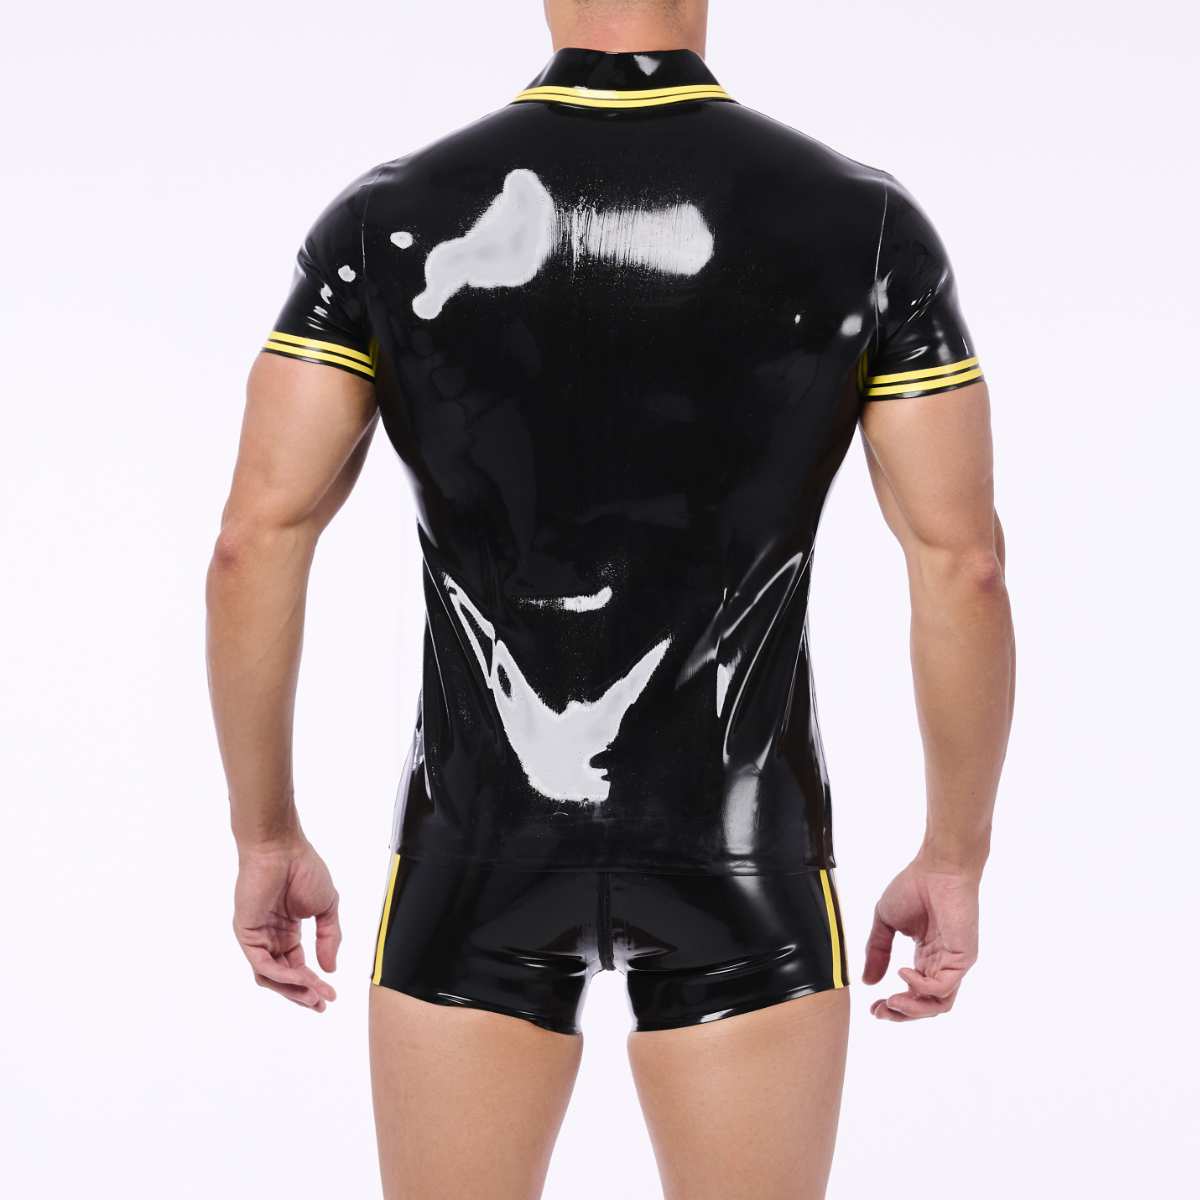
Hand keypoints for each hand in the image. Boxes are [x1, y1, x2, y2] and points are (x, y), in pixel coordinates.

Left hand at [233, 840, 340, 1011]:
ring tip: (315, 995)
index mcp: (286, 931)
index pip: (296, 966)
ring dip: (294, 989)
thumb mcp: (327, 907)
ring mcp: (256, 937)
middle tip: (323, 1003)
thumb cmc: (303, 868)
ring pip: (271, 976)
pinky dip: (283, 975)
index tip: (331, 994)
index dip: (313, 983)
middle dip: (304, 993)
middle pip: (283, 977)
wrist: (282, 847)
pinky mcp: (246, 934)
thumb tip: (330, 968)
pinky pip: (262, 964)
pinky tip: (303, 978)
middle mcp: (270, 937)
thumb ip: (329, 938)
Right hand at [863, 857, 978, 1020]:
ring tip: (892, 1002)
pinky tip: (903, 973)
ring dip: (913, 1009)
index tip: (872, 1007)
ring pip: (939, 1004)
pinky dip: (922, 988)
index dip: (893, 1005)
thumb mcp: (885, 923)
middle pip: (927, 1006)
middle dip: (901, 1014)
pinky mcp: (963, 958)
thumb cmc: (914, 886)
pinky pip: (944, 987)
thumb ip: (876, 951)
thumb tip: (867, 981)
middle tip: (879, 1012)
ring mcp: (954, 963)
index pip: (913, 993)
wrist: (938, 868)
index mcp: (926, 957)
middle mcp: (941, 964)